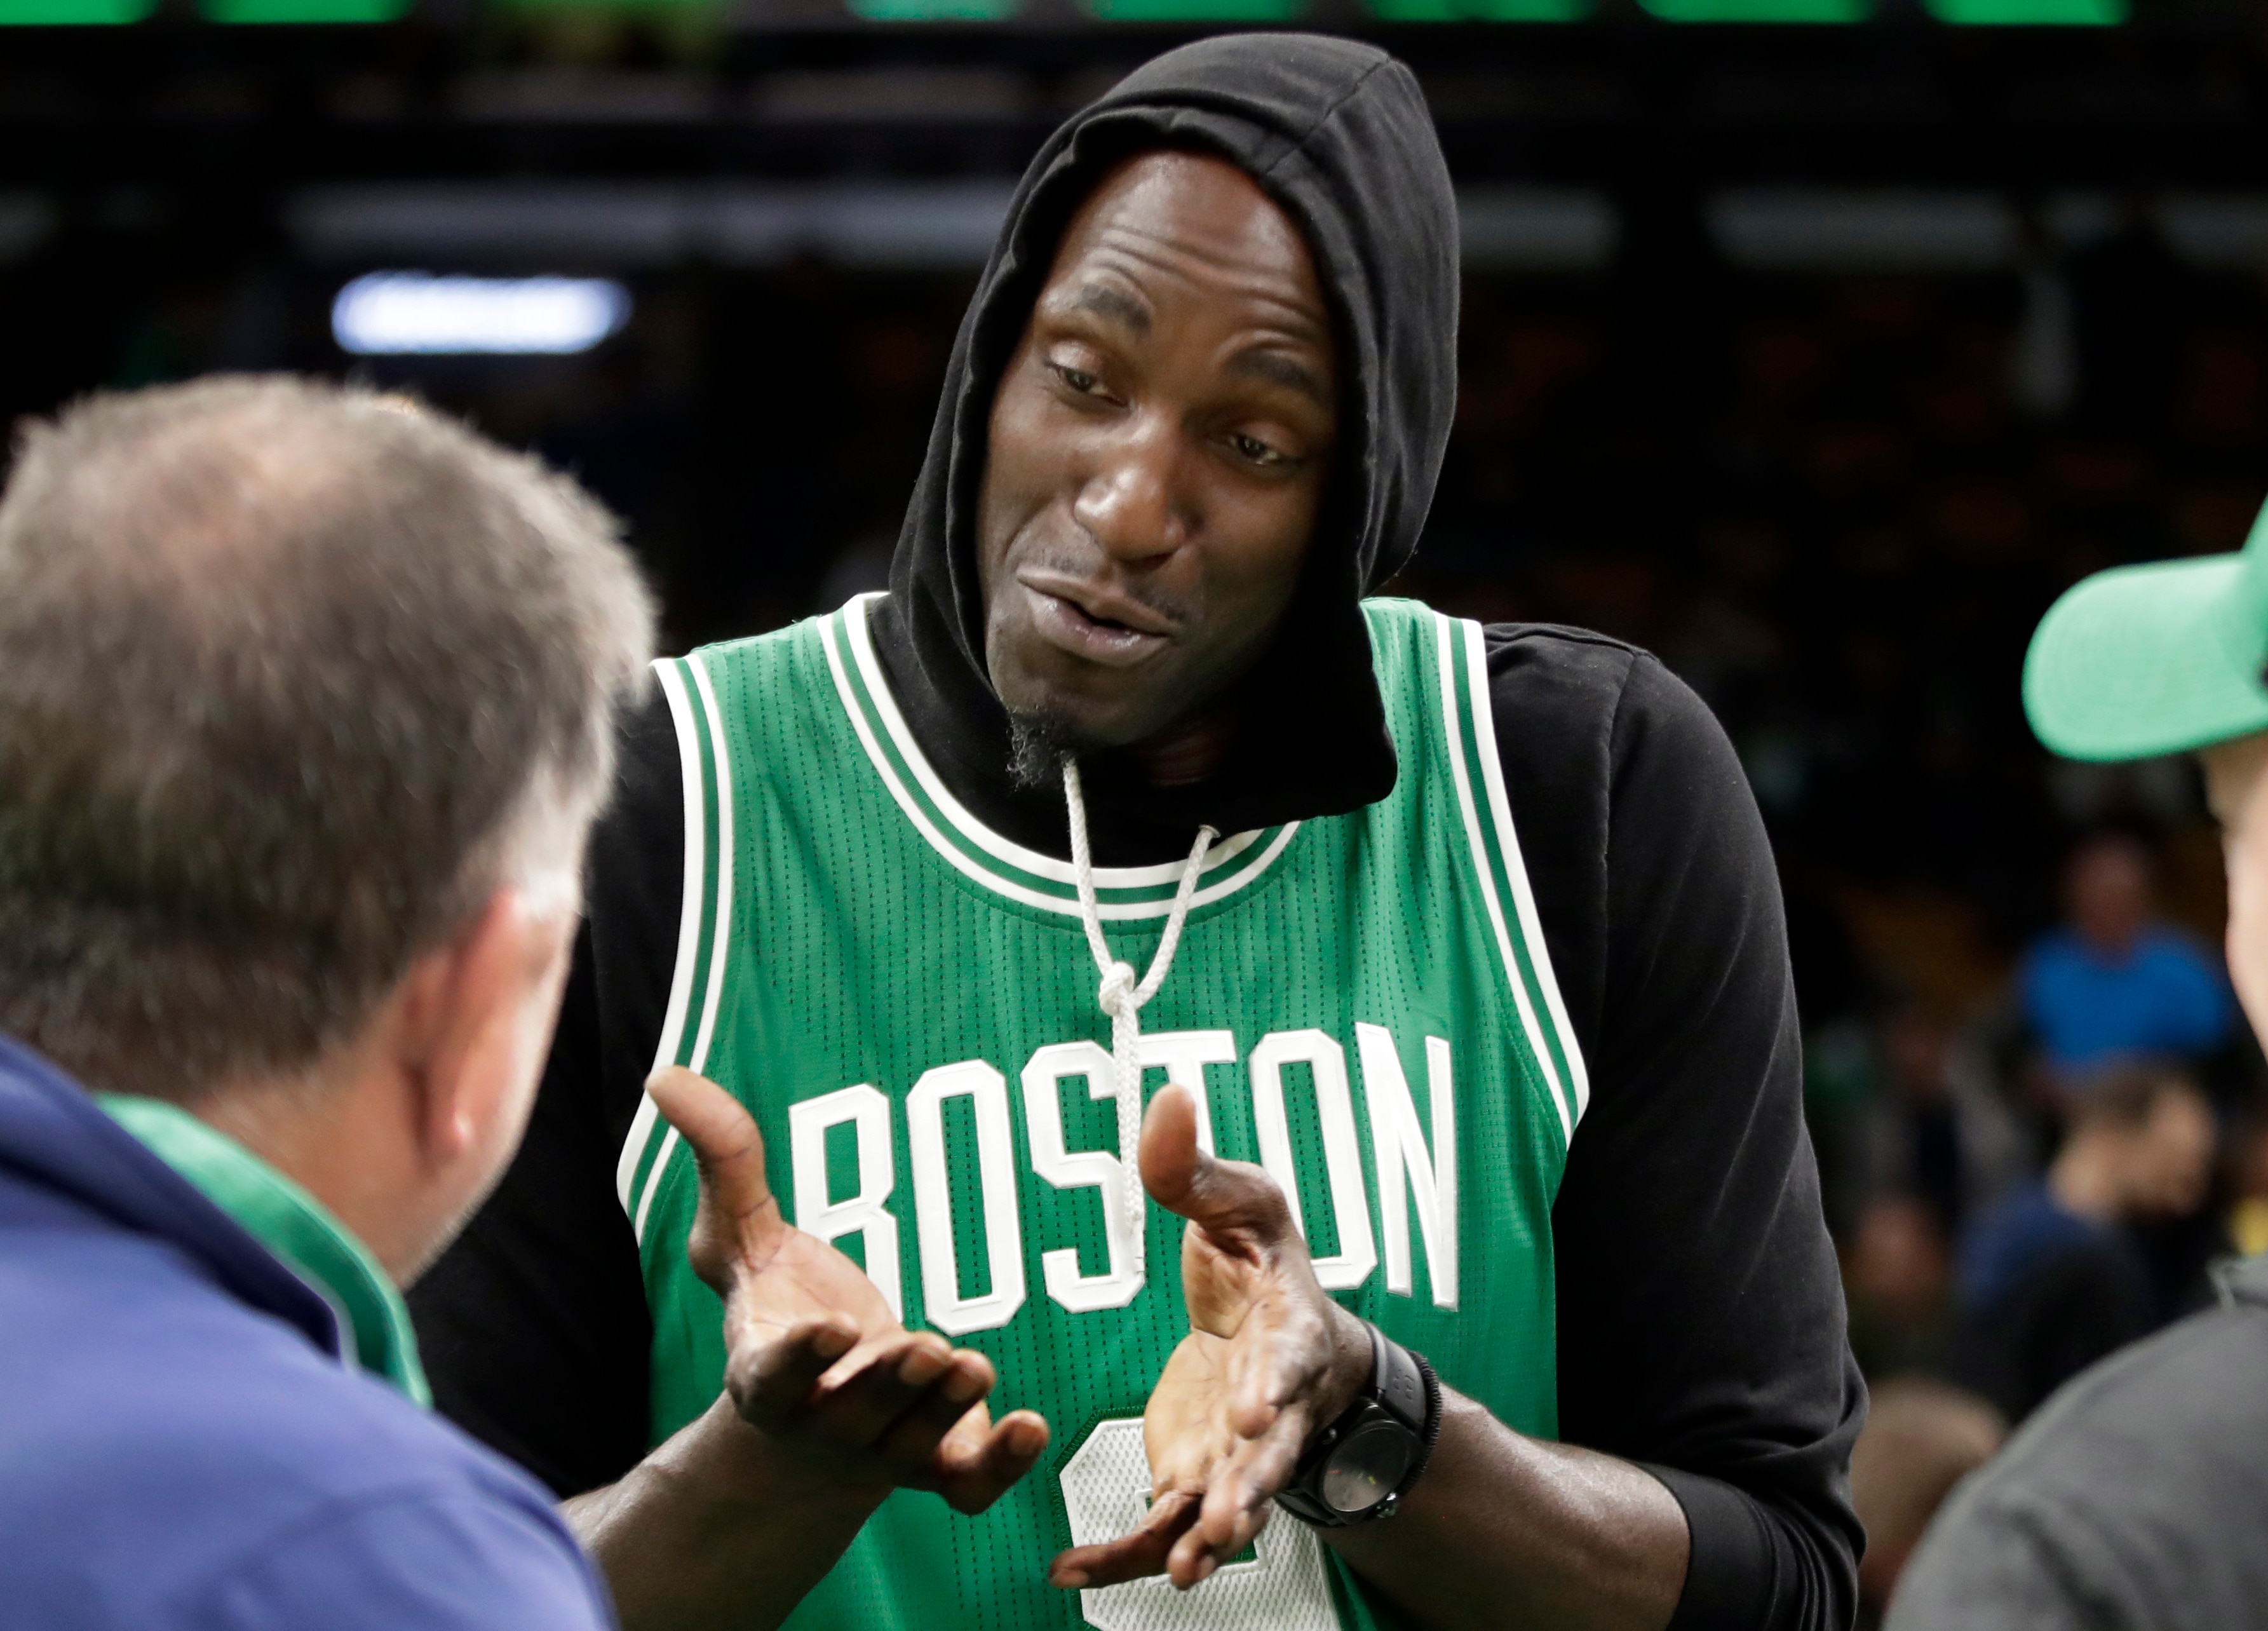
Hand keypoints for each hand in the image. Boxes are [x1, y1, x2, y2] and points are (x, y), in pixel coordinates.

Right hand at [647, 1066, 1049, 1511]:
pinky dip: (1002, 1466)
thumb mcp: (740, 1237)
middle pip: (853, 1413)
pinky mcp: (939, 1469)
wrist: (817, 1410)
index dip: (799, 1359)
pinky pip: (970, 1487)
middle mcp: (821, 1424)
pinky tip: (1032, 1425)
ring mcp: (881, 1455)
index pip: (773, 1379)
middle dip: (886, 1383)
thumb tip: (665, 1075)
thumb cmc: (775, 1307)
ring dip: (945, 1408)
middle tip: (925, 1348)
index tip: (829, 1328)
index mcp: (764, 1375)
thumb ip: (721, 1161)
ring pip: (913, 1444)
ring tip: (969, 1363)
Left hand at [1047, 1083, 1371, 1592]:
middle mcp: (1272, 1409)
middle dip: (1252, 1489)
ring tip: (1186, 1567)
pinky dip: (1123, 1558)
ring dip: (1206, 1537)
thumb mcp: (1240, 1204)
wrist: (1283, 1340)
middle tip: (1228, 1518)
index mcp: (1290, 1332)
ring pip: (1225, 1507)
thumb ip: (1193, 1167)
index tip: (1257, 1404)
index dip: (1277, 1383)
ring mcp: (1233, 1454)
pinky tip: (1070, 1573)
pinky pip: (1159, 1527)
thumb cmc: (1266, 1267)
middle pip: (1270, 1457)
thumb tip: (1166, 1094)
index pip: (1290, 1359)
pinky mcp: (1190, 1477)